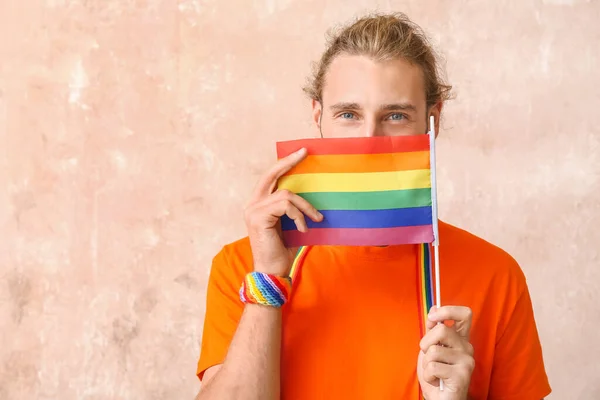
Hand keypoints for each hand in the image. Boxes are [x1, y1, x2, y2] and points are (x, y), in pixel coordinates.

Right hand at [244, 148, 322, 275]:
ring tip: (315, 220)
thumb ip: (293, 209)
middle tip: (304, 152)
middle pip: (270, 174)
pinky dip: (299, 216)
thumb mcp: (291, 225)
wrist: (273, 272)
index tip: (300, 152)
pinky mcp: (258, 217)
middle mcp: (252, 204)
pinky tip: (303, 229)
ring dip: (305, 207)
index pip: (270, 177)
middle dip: (288, 162)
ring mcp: (253, 210)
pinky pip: (285, 206)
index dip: (284, 164)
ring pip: (286, 194)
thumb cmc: (283, 251)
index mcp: (258, 204)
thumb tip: (313, 193)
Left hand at [417, 306, 474, 399]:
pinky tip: (436, 380)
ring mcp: (467, 361)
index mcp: (460, 339)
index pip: (464, 314)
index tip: (433, 317)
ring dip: (426, 363)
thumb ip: (433, 330)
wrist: (440, 398)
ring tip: (434, 372)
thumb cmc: (436, 374)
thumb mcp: (430, 348)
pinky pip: (433, 366)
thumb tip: (434, 308)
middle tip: (427, 355)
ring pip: (434, 350)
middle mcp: (467, 347)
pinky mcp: (462, 375)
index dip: (447, 310)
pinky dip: (428, 375)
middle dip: (425, 342)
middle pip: (442, 329)